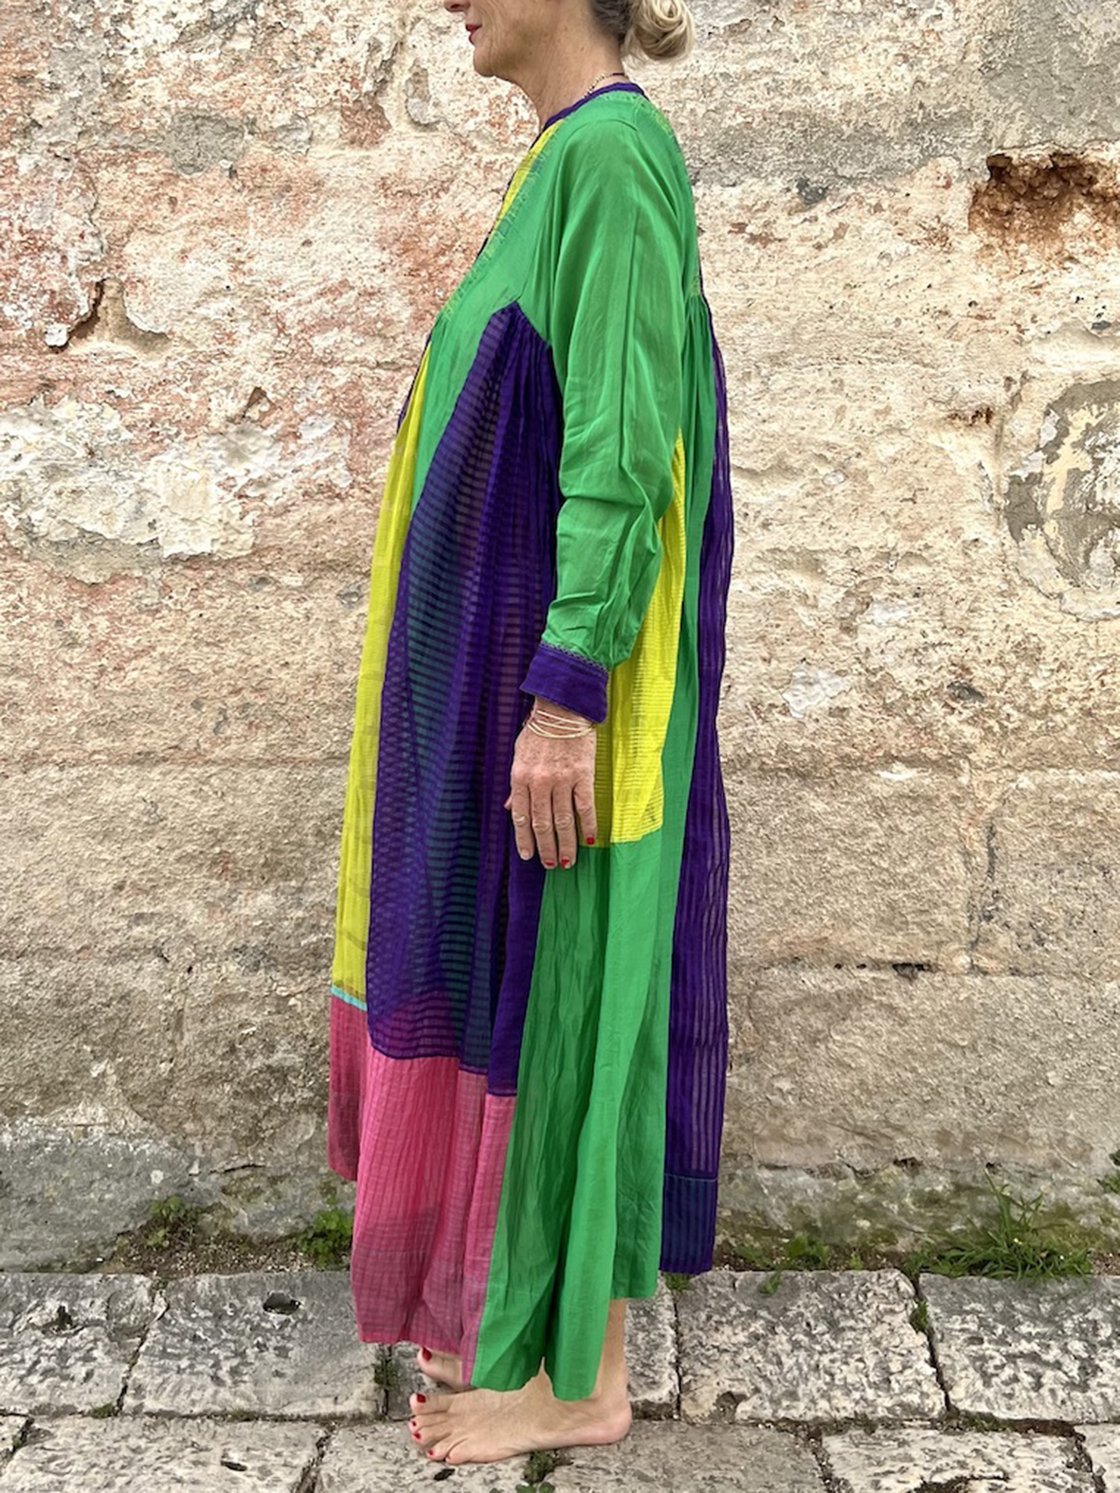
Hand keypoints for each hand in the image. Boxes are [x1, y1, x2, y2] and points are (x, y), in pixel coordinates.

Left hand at [504, 696, 598, 867]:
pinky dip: (587, 825)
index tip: (528, 856)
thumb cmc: (539, 732)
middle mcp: (539, 782)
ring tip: (569, 861)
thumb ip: (517, 786)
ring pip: (563, 820)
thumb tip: (511, 808)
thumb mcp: (519, 756)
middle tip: (552, 865)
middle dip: (547, 848)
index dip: (525, 839)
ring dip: (567, 844)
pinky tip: (589, 840)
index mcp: (520, 777)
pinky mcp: (583, 775)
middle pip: (542, 824)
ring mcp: (561, 779)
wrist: (563, 708)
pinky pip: (585, 806)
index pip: (522, 817)